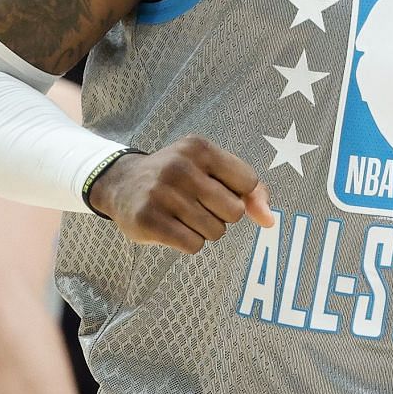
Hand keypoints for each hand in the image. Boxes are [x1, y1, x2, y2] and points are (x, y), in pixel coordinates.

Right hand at [87, 136, 274, 253]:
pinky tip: (173, 227)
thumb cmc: (177, 178)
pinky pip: (194, 245)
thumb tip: (270, 220)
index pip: (248, 183)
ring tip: (183, 215)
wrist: (122, 183)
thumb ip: (249, 190)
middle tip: (197, 205)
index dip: (238, 194)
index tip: (216, 189)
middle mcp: (180, 167)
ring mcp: (162, 193)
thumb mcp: (211, 169)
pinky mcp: (148, 220)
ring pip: (216, 232)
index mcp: (199, 148)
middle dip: (221, 215)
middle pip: (235, 212)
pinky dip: (189, 242)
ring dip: (204, 231)